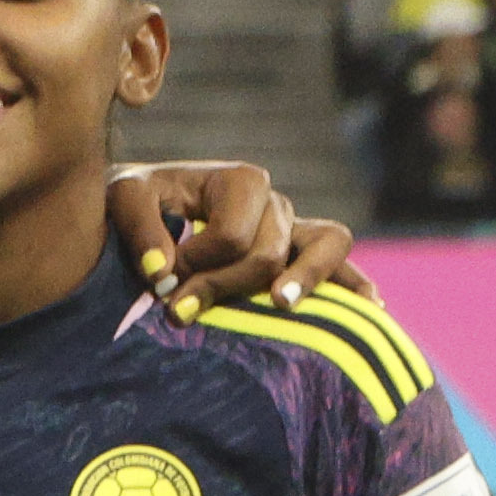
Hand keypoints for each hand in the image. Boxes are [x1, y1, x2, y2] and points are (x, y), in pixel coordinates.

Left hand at [110, 161, 356, 313]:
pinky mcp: (301, 255)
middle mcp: (275, 202)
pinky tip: (370, 308)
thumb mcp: (124, 201)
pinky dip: (355, 284)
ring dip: (309, 278)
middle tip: (177, 313)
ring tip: (282, 304)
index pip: (233, 236)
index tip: (162, 281)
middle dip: (223, 287)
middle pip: (268, 254)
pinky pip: (342, 262)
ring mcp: (295, 228)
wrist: (142, 207)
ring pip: (327, 245)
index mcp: (241, 181)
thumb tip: (163, 273)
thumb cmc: (136, 203)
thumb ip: (140, 230)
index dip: (197, 264)